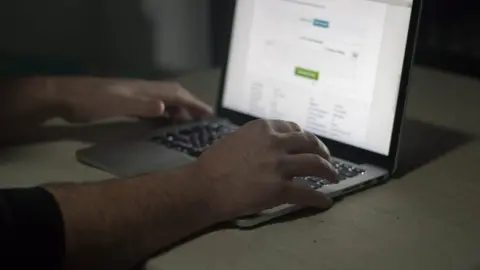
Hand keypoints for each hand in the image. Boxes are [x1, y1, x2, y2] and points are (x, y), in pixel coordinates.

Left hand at [47, 76, 212, 122]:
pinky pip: (151, 110)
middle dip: (190, 106)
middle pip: (173, 96)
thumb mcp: (116, 104)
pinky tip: (162, 126)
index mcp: (144, 89)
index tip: (210, 114)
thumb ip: (141, 105)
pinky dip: (161, 117)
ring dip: (176, 113)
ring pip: (162, 103)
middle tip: (203, 122)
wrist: (64, 97)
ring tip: (187, 127)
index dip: (194, 103)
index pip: (175, 94)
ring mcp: (133, 96)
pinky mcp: (125, 104)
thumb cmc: (90, 101)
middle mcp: (142, 91)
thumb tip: (166, 106)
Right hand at [194, 119, 337, 221]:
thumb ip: (255, 140)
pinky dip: (319, 198)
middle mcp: (276, 143)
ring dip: (328, 171)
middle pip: (309, 143)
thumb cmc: (213, 163)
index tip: (307, 144)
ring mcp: (280, 165)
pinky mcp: (280, 188)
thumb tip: (265, 147)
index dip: (304, 137)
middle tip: (327, 160)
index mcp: (263, 128)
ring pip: (315, 164)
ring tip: (334, 178)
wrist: (204, 186)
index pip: (293, 128)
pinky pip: (307, 193)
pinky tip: (325, 202)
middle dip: (322, 151)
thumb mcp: (235, 139)